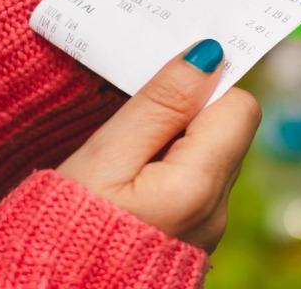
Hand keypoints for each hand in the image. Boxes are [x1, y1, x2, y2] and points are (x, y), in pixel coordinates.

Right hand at [56, 39, 260, 252]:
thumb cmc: (61, 233)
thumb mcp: (104, 159)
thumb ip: (159, 106)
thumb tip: (207, 57)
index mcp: (201, 186)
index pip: (239, 106)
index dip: (203, 86)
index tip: (160, 86)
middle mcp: (215, 211)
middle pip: (225, 132)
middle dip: (185, 115)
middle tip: (130, 122)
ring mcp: (205, 231)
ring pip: (206, 160)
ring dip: (171, 145)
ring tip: (120, 160)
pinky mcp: (188, 242)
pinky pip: (191, 188)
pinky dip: (165, 174)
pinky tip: (125, 187)